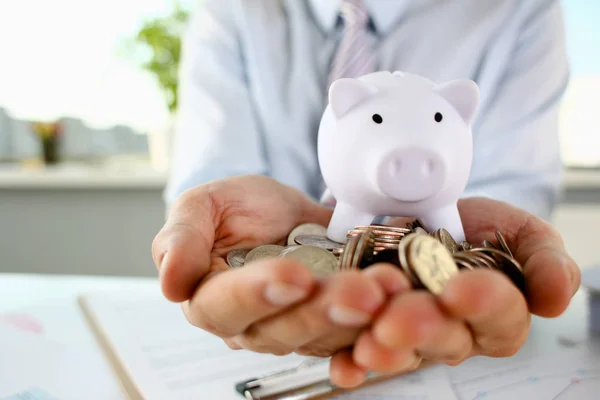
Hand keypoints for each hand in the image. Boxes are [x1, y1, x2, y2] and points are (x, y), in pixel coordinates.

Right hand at [152, 175, 403, 356]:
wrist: (273, 211)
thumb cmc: (232, 209)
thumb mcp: (201, 206)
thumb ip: (181, 239)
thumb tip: (170, 283)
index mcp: (211, 297)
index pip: (226, 307)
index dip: (259, 295)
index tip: (292, 276)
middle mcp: (252, 323)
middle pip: (283, 330)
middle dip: (323, 310)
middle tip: (359, 290)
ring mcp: (295, 326)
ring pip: (324, 336)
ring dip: (359, 318)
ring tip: (387, 288)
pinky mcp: (331, 322)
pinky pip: (354, 335)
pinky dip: (378, 326)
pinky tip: (398, 312)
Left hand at [329, 197, 580, 387]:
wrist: (418, 216)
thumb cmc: (474, 229)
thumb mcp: (518, 232)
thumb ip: (544, 260)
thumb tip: (556, 296)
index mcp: (494, 312)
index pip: (499, 317)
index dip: (483, 305)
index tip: (460, 290)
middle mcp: (452, 331)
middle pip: (445, 339)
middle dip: (425, 328)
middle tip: (402, 319)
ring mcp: (407, 332)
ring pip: (401, 349)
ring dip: (386, 349)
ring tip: (371, 341)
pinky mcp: (368, 327)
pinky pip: (359, 352)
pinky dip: (350, 362)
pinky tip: (344, 365)